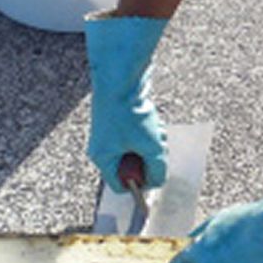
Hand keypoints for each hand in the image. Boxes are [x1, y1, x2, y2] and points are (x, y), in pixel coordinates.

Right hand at [84, 12, 168, 190]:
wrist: (120, 77)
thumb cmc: (129, 112)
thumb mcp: (151, 147)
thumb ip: (158, 169)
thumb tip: (159, 181)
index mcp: (103, 158)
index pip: (120, 185)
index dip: (140, 184)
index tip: (156, 174)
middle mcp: (103, 146)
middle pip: (133, 165)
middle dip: (149, 157)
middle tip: (157, 146)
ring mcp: (111, 132)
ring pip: (140, 147)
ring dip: (152, 141)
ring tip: (154, 128)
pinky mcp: (121, 118)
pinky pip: (140, 132)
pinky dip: (150, 128)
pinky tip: (153, 117)